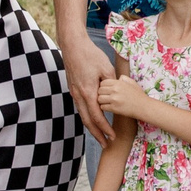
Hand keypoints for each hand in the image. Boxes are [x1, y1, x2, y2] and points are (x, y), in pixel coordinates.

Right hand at [62, 27, 116, 144]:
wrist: (72, 45)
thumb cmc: (90, 55)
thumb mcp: (106, 68)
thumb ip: (112, 84)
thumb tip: (118, 94)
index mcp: (88, 92)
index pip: (97, 117)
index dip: (105, 129)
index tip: (112, 137)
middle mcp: (79, 95)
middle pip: (87, 121)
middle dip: (97, 134)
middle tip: (105, 144)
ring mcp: (74, 93)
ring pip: (82, 116)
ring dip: (91, 127)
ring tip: (99, 136)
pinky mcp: (73, 89)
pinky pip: (80, 108)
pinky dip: (86, 117)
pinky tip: (92, 120)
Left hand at [96, 74, 153, 122]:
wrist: (144, 107)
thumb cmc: (139, 96)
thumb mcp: (133, 83)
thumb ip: (125, 78)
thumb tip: (118, 77)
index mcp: (119, 83)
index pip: (103, 82)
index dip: (103, 87)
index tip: (106, 91)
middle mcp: (115, 90)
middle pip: (99, 90)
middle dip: (101, 94)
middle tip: (106, 97)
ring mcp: (114, 99)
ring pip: (99, 99)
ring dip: (102, 101)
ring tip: (107, 103)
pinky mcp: (114, 108)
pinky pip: (102, 107)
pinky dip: (104, 108)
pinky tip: (109, 107)